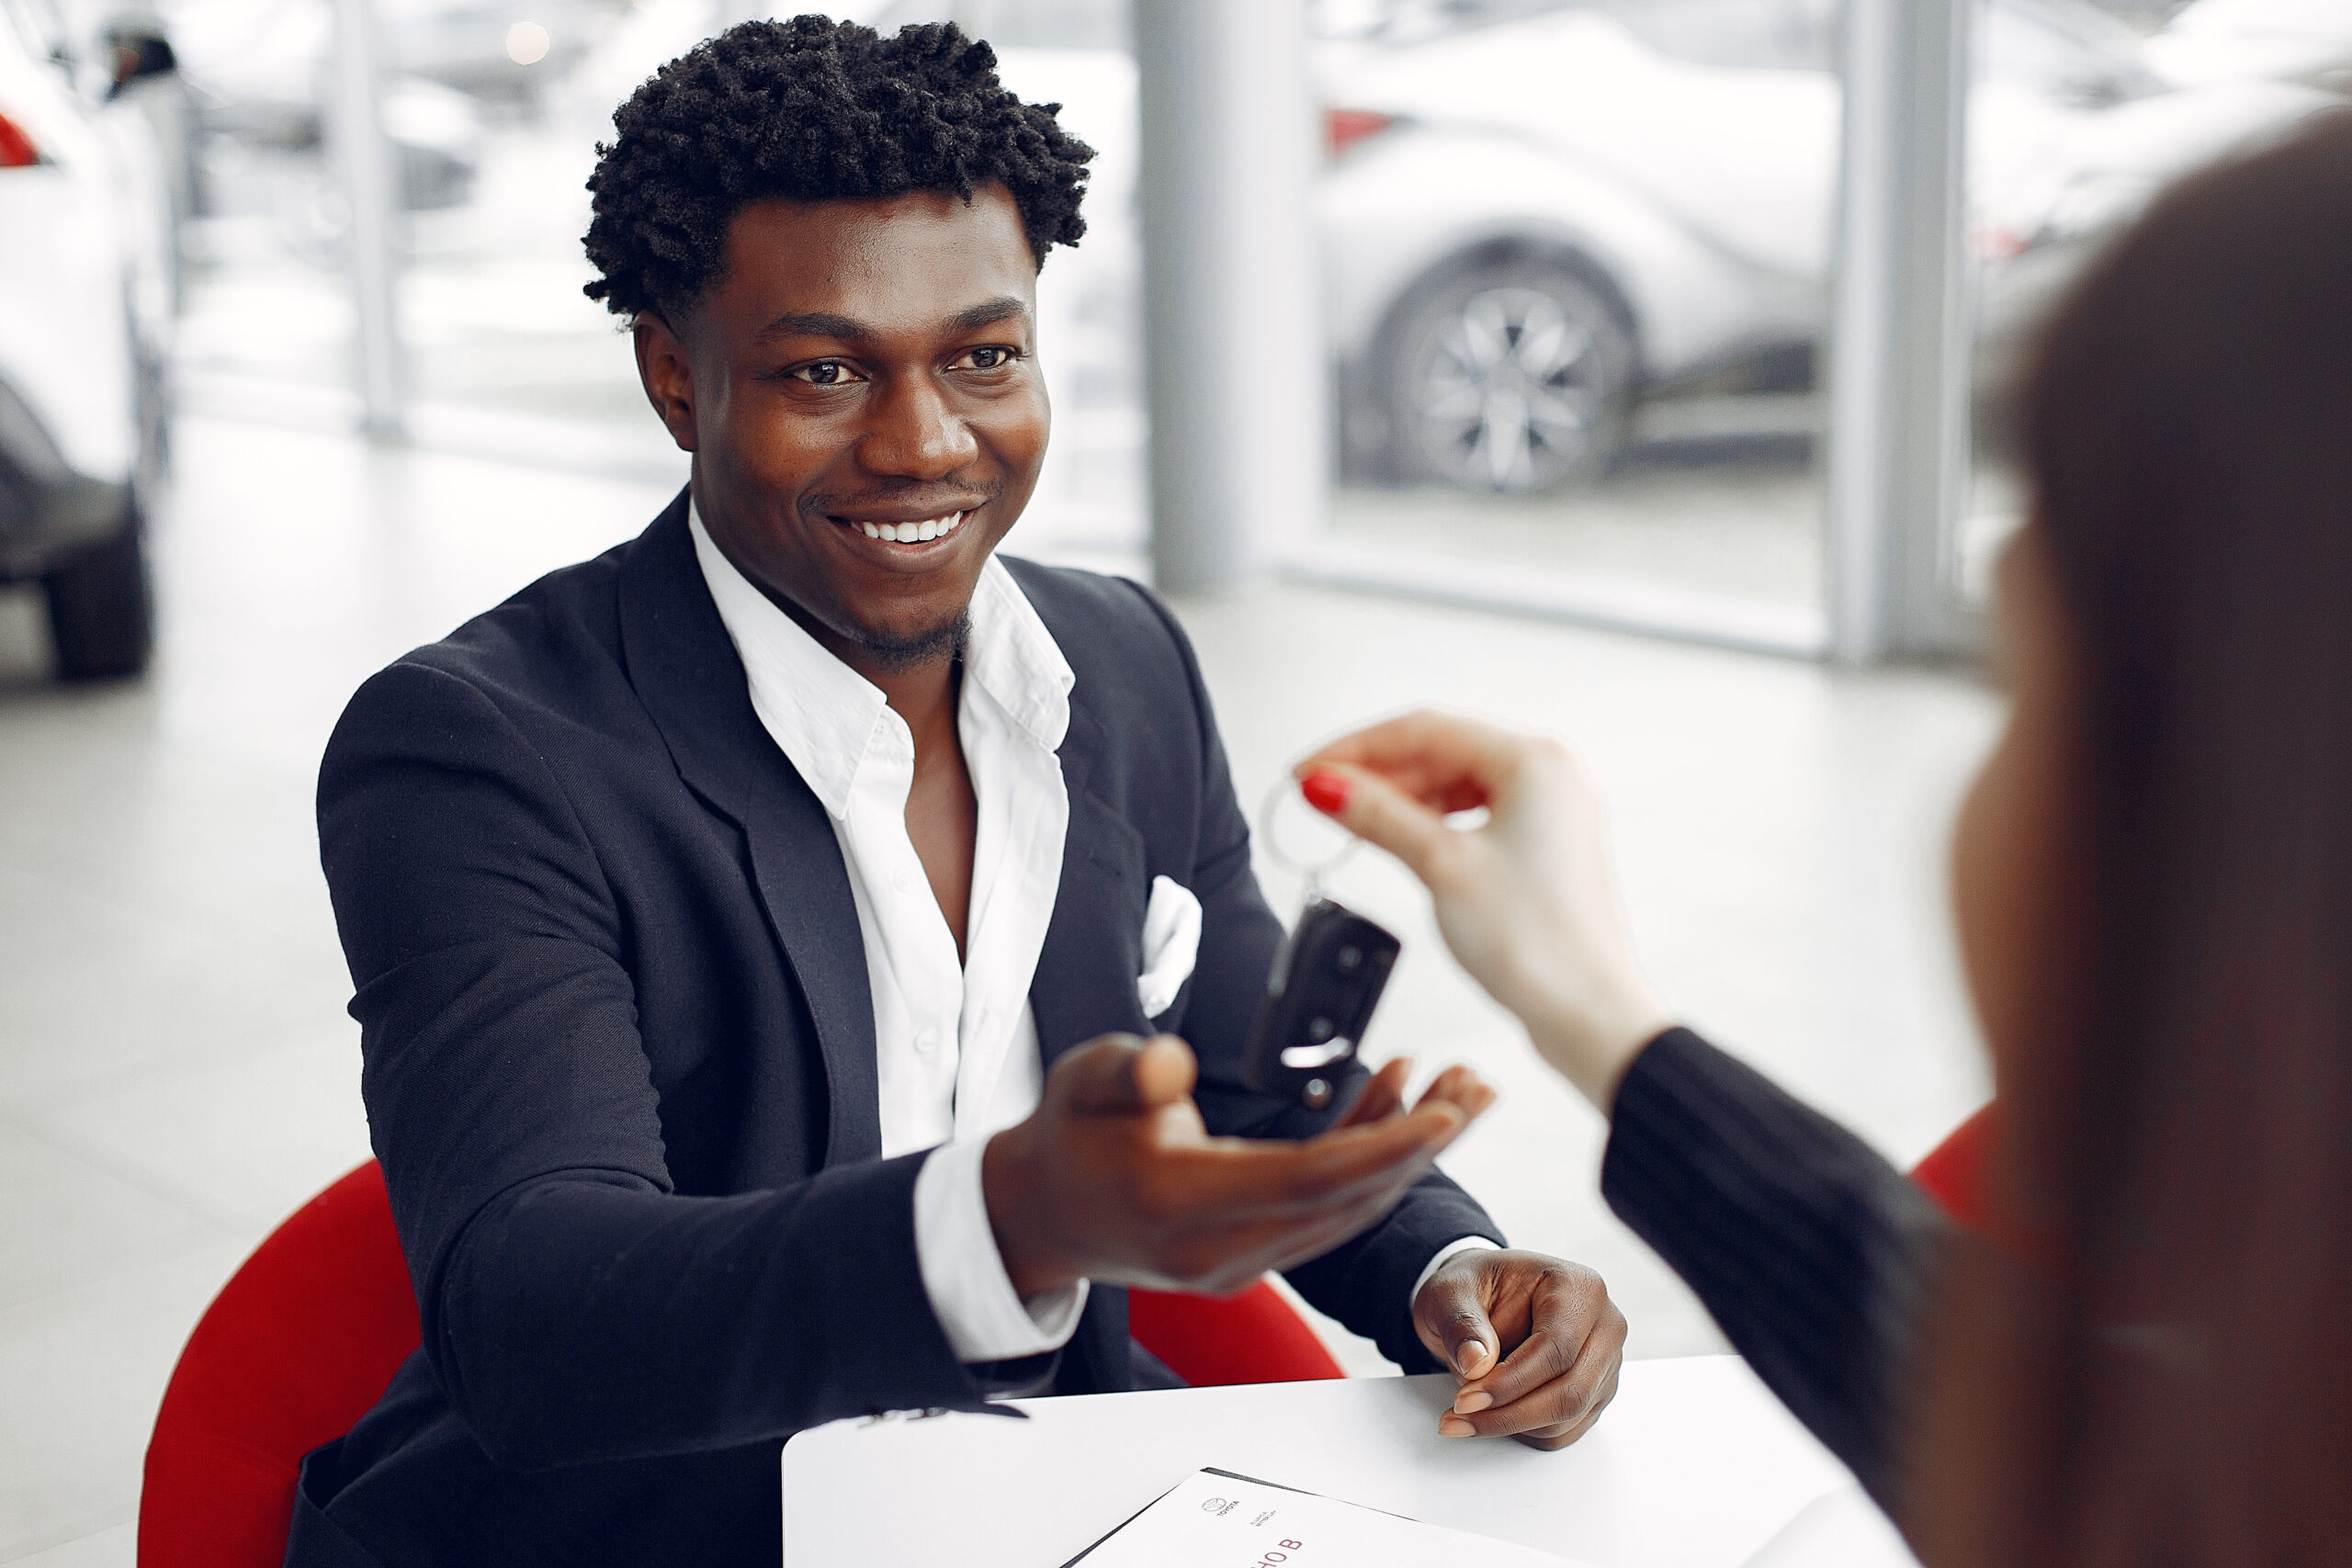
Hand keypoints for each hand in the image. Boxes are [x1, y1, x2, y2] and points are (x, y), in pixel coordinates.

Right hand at [984, 1033, 1494, 1298]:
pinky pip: (1327, 1207)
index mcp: (1181, 1202)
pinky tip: (1396, 1097)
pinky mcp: (1253, 1254)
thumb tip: (1172, 1062)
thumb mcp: (1080, 1080)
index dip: (1385, 1144)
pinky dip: (1367, 1158)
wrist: (1044, 1210)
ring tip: (1461, 1089)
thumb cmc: (1068, 1132)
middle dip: (1422, 1143)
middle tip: (1481, 1086)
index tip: (1447, 1110)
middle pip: (1348, 1198)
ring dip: (1409, 1150)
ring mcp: (1240, 1261)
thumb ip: (1125, 1071)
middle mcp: (1221, 1248)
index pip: (1309, 1179)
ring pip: (1348, 1207)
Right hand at [1295, 710, 1670, 1109]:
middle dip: (1377, 772)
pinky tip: (1397, 836)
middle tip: (1319, 794)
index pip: (1426, 729)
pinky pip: (1476, 815)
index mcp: (1535, 762)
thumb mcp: (1441, 866)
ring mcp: (1551, 814)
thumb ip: (1379, 816)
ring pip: (1458, 783)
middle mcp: (1550, 777)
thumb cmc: (1538, 944)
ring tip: (1351, 817)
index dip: (1356, 748)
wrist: (1586, 1014)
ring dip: (1402, 797)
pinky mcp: (1544, 849)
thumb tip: (1327, 785)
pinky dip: (1432, 821)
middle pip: (1443, 751)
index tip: (1307, 770)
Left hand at [1413, 1248, 1625, 1449]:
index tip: (1467, 1399)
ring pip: (1568, 1417)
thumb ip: (1461, 1323)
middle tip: (1461, 1417)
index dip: (1510, 1382)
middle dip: (1510, 1414)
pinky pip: (1565, 1431)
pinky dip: (1525, 1432)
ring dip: (1512, 1425)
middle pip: (1571, 1391)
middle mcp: (1604, 1324)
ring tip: (1466, 1413)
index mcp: (1577, 1286)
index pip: (1556, 1348)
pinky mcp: (1595, 1393)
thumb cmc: (1475, 1288)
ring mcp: (1604, 1363)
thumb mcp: (1450, 1291)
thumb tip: (1476, 1364)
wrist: (1482, 1300)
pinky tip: (1493, 1412)